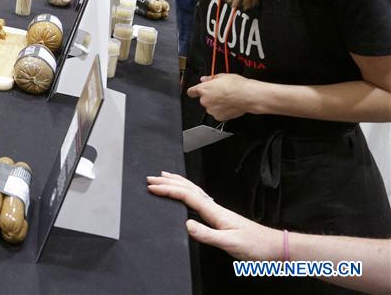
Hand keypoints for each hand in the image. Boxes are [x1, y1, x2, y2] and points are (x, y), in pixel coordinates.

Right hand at [147, 171, 282, 261]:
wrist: (274, 247)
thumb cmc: (255, 246)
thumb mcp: (230, 244)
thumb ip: (207, 235)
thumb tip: (186, 225)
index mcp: (215, 212)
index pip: (187, 196)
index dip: (168, 190)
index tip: (152, 187)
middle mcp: (215, 208)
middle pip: (189, 189)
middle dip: (169, 182)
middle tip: (152, 178)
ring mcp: (218, 211)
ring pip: (194, 191)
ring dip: (177, 183)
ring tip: (165, 178)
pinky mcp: (220, 217)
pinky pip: (198, 198)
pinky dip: (187, 191)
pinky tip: (186, 195)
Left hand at [186, 74, 252, 121]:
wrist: (247, 96)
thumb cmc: (236, 85)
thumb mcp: (222, 76)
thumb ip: (210, 79)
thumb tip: (204, 79)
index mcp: (203, 89)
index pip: (191, 92)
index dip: (193, 92)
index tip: (194, 92)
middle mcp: (205, 101)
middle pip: (203, 99)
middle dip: (210, 97)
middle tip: (220, 93)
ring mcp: (211, 110)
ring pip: (211, 107)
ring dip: (216, 104)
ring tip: (227, 99)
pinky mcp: (219, 117)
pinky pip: (218, 113)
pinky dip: (222, 111)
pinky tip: (229, 105)